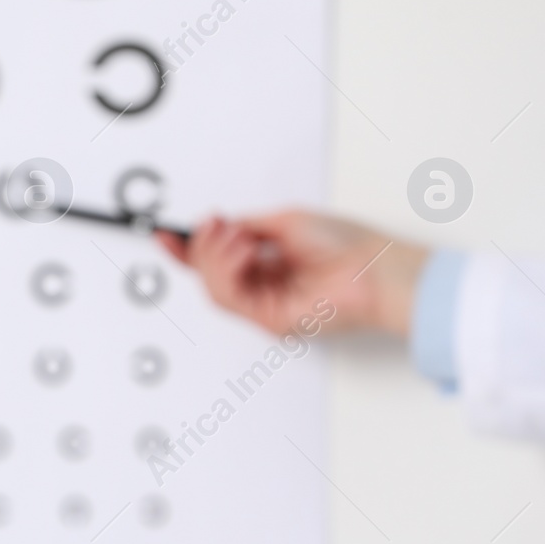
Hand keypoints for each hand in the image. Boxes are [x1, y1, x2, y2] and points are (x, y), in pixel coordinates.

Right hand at [155, 210, 427, 336]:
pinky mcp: (269, 321)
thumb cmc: (349, 246)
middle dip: (202, 247)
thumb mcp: (285, 221)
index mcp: (267, 264)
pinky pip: (230, 299)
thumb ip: (246, 225)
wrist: (376, 269)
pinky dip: (229, 272)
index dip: (188, 249)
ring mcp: (264, 306)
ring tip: (237, 239)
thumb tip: (217, 225)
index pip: (217, 260)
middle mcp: (263, 286)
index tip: (168, 234)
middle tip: (214, 226)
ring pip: (213, 288)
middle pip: (207, 274)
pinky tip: (245, 254)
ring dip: (216, 258)